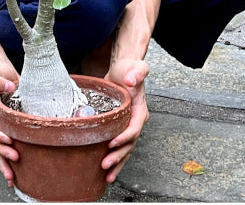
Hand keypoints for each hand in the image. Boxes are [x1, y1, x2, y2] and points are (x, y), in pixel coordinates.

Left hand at [103, 58, 149, 182]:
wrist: (124, 72)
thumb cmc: (128, 70)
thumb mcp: (134, 67)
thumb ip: (137, 72)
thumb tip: (132, 81)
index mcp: (140, 110)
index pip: (134, 128)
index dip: (124, 137)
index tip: (112, 143)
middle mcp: (136, 122)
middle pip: (129, 144)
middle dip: (118, 156)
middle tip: (105, 165)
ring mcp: (128, 127)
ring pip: (125, 150)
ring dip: (117, 163)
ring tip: (107, 175)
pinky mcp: (119, 128)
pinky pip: (118, 146)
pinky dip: (113, 158)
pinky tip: (104, 169)